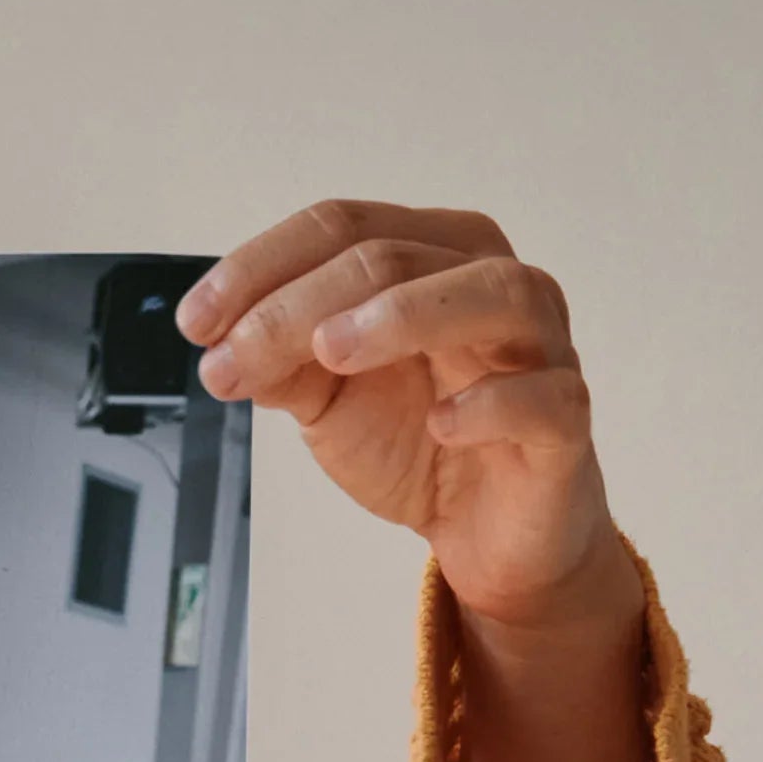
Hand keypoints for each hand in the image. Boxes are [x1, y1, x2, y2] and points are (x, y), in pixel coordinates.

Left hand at [183, 202, 665, 761]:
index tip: (198, 321)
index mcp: (434, 258)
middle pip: (397, 256)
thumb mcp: (329, 399)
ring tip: (330, 352)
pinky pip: (542, 396)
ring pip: (491, 294)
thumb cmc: (420, 442)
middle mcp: (493, 284)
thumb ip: (281, 362)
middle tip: (235, 354)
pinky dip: (490, 403)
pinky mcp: (564, 421)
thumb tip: (221, 341)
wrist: (486, 534)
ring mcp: (540, 347)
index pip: (345, 227)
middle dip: (299, 304)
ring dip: (403, 315)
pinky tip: (441, 422)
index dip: (262, 266)